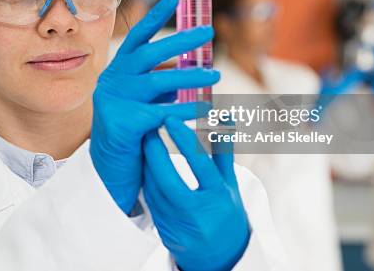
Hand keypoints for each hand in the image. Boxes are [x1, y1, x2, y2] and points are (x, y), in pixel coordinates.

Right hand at [90, 0, 219, 214]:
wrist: (110, 167)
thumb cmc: (131, 129)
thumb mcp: (144, 100)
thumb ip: (160, 82)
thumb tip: (191, 67)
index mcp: (117, 70)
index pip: (137, 37)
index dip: (155, 16)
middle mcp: (112, 80)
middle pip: (149, 55)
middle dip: (180, 41)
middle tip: (208, 33)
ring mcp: (114, 101)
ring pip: (158, 82)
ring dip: (190, 77)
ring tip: (216, 74)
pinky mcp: (121, 123)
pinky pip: (160, 112)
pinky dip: (184, 109)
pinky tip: (203, 108)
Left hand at [142, 116, 249, 270]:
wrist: (219, 257)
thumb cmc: (226, 213)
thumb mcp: (230, 184)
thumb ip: (224, 151)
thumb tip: (226, 117)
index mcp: (217, 197)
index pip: (200, 165)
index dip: (185, 141)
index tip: (170, 119)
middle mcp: (197, 213)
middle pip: (169, 180)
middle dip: (155, 153)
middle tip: (148, 129)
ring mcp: (178, 224)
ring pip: (155, 190)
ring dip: (147, 165)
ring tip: (143, 141)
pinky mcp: (163, 230)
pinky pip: (150, 201)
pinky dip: (146, 180)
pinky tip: (143, 164)